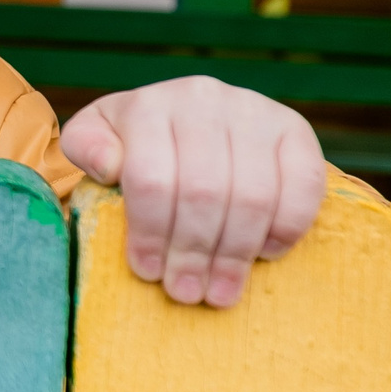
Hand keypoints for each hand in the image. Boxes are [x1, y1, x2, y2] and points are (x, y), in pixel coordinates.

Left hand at [61, 76, 326, 308]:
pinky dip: (286, 227)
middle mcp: (204, 98)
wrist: (190, 124)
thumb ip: (87, 148)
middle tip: (186, 293)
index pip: (151, 178)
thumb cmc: (137, 146)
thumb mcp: (97, 140)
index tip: (148, 272)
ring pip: (253, 195)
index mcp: (150, 105)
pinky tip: (265, 254)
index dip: (149, 232)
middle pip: (203, 191)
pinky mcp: (296, 130)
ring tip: (219, 291)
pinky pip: (303, 186)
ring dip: (235, 252)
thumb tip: (109, 167)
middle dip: (192, 251)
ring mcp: (255, 111)